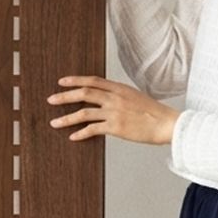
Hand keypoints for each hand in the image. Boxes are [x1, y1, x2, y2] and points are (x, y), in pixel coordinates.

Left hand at [47, 75, 179, 145]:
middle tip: (51, 100)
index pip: (92, 81)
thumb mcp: (134, 96)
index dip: (75, 80)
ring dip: (66, 118)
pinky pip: (92, 129)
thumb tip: (104, 97)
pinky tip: (73, 136)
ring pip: (83, 113)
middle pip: (84, 94)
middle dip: (64, 96)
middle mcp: (114, 98)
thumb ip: (118, 95)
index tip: (61, 82)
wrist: (166, 123)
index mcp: (119, 88)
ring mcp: (114, 112)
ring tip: (54, 123)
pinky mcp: (115, 127)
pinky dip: (80, 133)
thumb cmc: (153, 111)